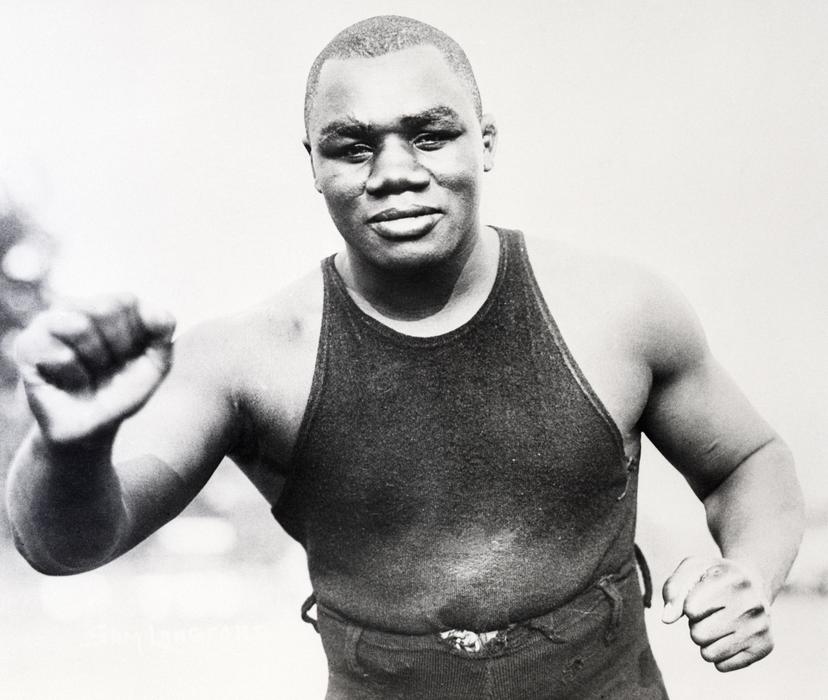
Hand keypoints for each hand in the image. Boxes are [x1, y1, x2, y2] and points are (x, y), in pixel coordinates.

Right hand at [14, 294, 175, 443]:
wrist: (90, 430)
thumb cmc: (121, 392)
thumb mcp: (155, 366)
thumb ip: (163, 335)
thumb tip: (156, 311)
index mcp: (108, 307)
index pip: (127, 300)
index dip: (136, 333)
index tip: (132, 356)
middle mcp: (77, 307)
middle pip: (105, 306)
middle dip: (117, 346)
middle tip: (109, 367)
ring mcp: (49, 323)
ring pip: (79, 325)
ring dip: (95, 359)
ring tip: (90, 373)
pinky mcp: (27, 345)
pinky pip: (60, 354)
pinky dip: (74, 375)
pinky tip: (70, 382)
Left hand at [662, 556, 772, 671]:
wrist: (753, 582)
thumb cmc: (713, 577)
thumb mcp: (691, 569)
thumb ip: (673, 590)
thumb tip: (667, 619)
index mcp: (733, 579)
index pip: (691, 609)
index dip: (687, 606)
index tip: (698, 597)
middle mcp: (752, 604)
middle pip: (698, 635)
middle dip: (695, 625)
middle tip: (708, 614)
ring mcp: (761, 627)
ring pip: (709, 653)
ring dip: (705, 641)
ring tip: (717, 624)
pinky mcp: (765, 647)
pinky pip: (723, 666)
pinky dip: (718, 654)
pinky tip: (728, 636)